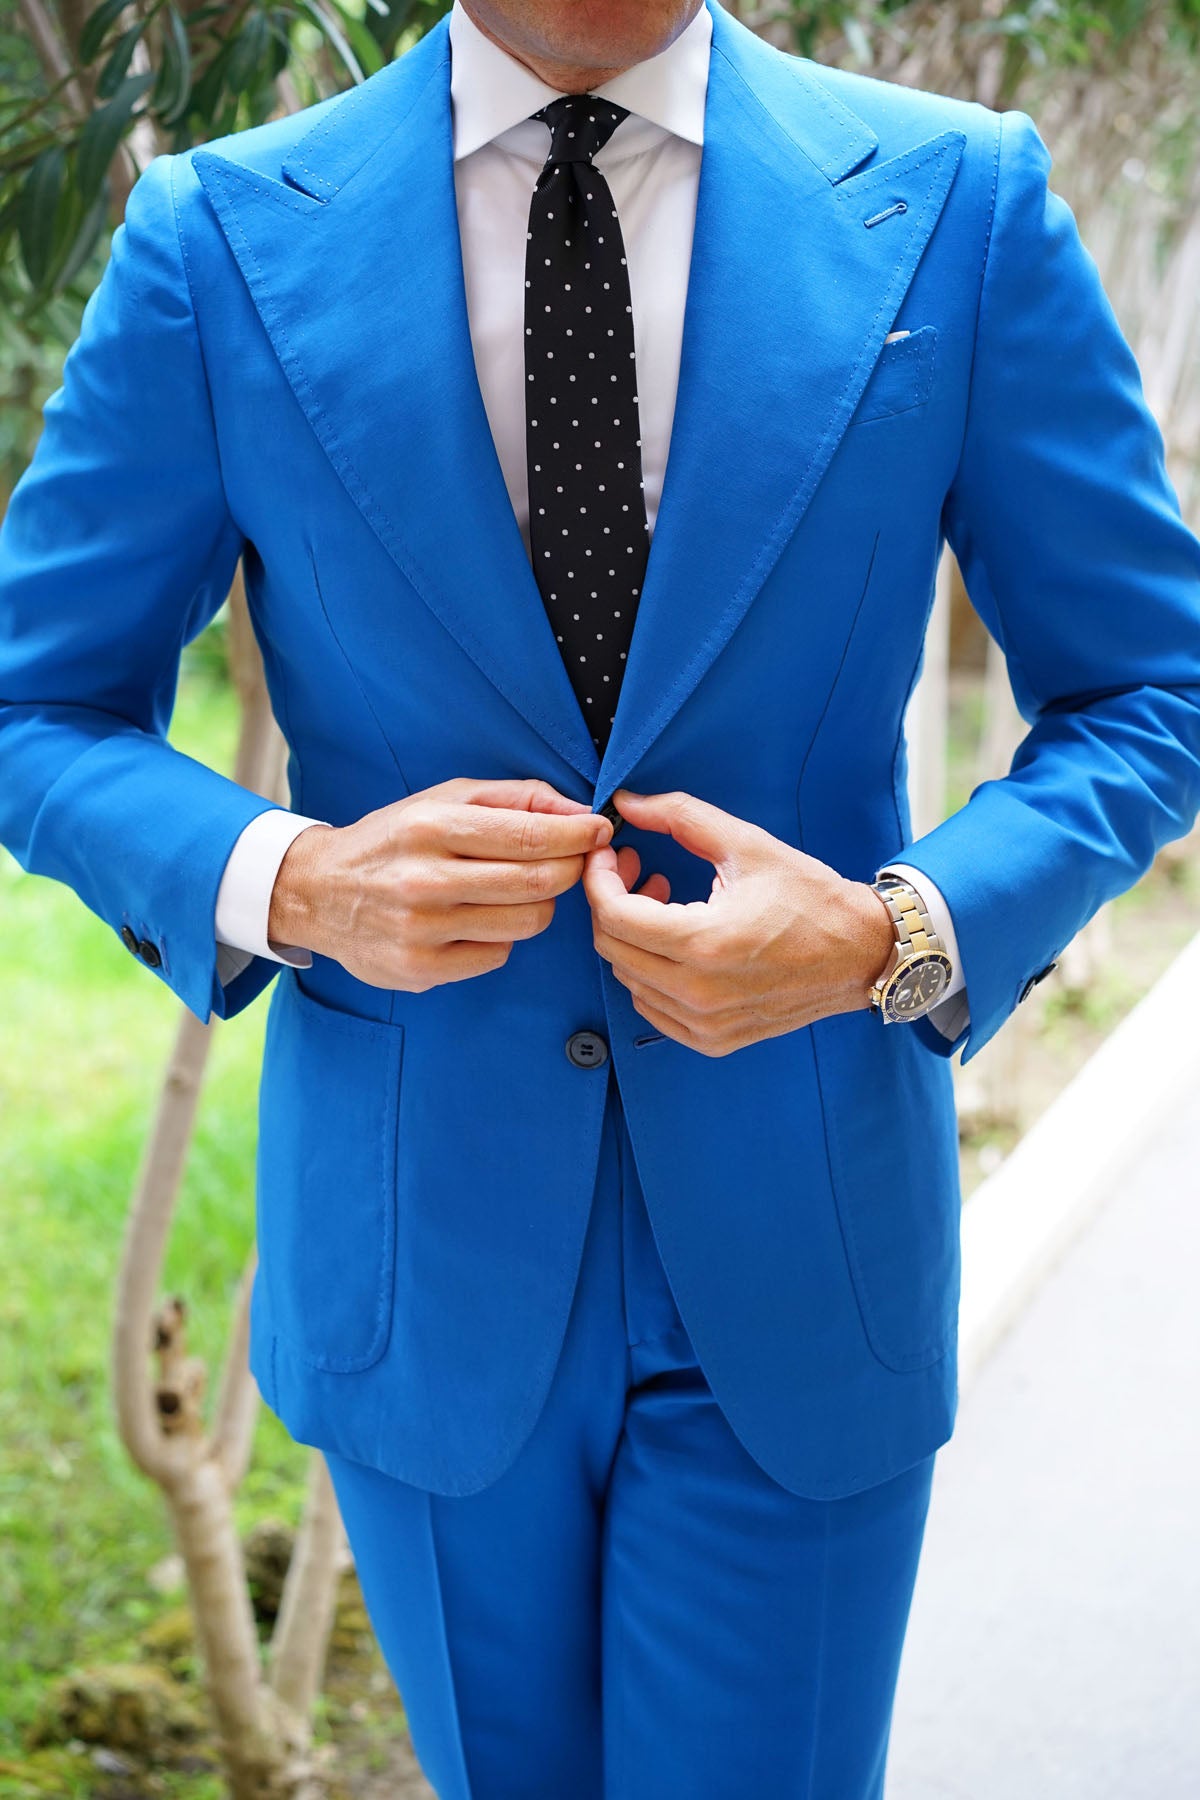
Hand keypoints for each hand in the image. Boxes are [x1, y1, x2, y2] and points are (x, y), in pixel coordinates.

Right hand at [268, 777, 611, 990]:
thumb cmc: (393, 840)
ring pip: (527, 922)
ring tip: (516, 890)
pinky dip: (502, 935)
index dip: (579, 834)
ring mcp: (422, 930)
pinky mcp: (421, 969)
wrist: (317, 892)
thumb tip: (578, 811)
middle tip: (572, 860)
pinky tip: (477, 919)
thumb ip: (514, 798)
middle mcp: (425, 879)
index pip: (530, 836)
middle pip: (538, 882)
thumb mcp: (443, 799)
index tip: (600, 830)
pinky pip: (498, 954)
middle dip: (570, 868)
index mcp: (431, 827)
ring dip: (538, 904)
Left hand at [582, 788, 895, 1056]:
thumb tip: (626, 803)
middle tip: (637, 870)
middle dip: (612, 902)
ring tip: (662, 902)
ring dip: (632, 937)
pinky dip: (649, 973)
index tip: (609, 854)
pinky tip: (674, 943)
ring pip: (628, 979)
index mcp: (704, 943)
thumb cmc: (810, 898)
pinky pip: (652, 1007)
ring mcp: (705, 1023)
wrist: (860, 954)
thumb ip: (680, 816)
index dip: (599, 878)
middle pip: (612, 948)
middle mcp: (699, 992)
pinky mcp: (713, 1039)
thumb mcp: (746, 844)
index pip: (614, 916)